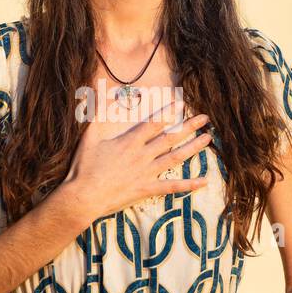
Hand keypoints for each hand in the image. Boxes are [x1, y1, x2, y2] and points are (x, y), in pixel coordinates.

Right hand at [61, 93, 211, 221]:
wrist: (84, 196)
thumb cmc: (84, 167)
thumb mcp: (89, 136)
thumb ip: (100, 114)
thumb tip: (109, 96)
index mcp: (130, 141)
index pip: (154, 123)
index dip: (169, 112)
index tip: (182, 104)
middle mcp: (143, 155)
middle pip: (171, 138)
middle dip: (189, 126)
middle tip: (205, 119)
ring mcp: (147, 173)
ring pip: (175, 157)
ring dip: (193, 148)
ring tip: (208, 139)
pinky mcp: (147, 189)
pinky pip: (172, 187)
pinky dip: (189, 185)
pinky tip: (204, 181)